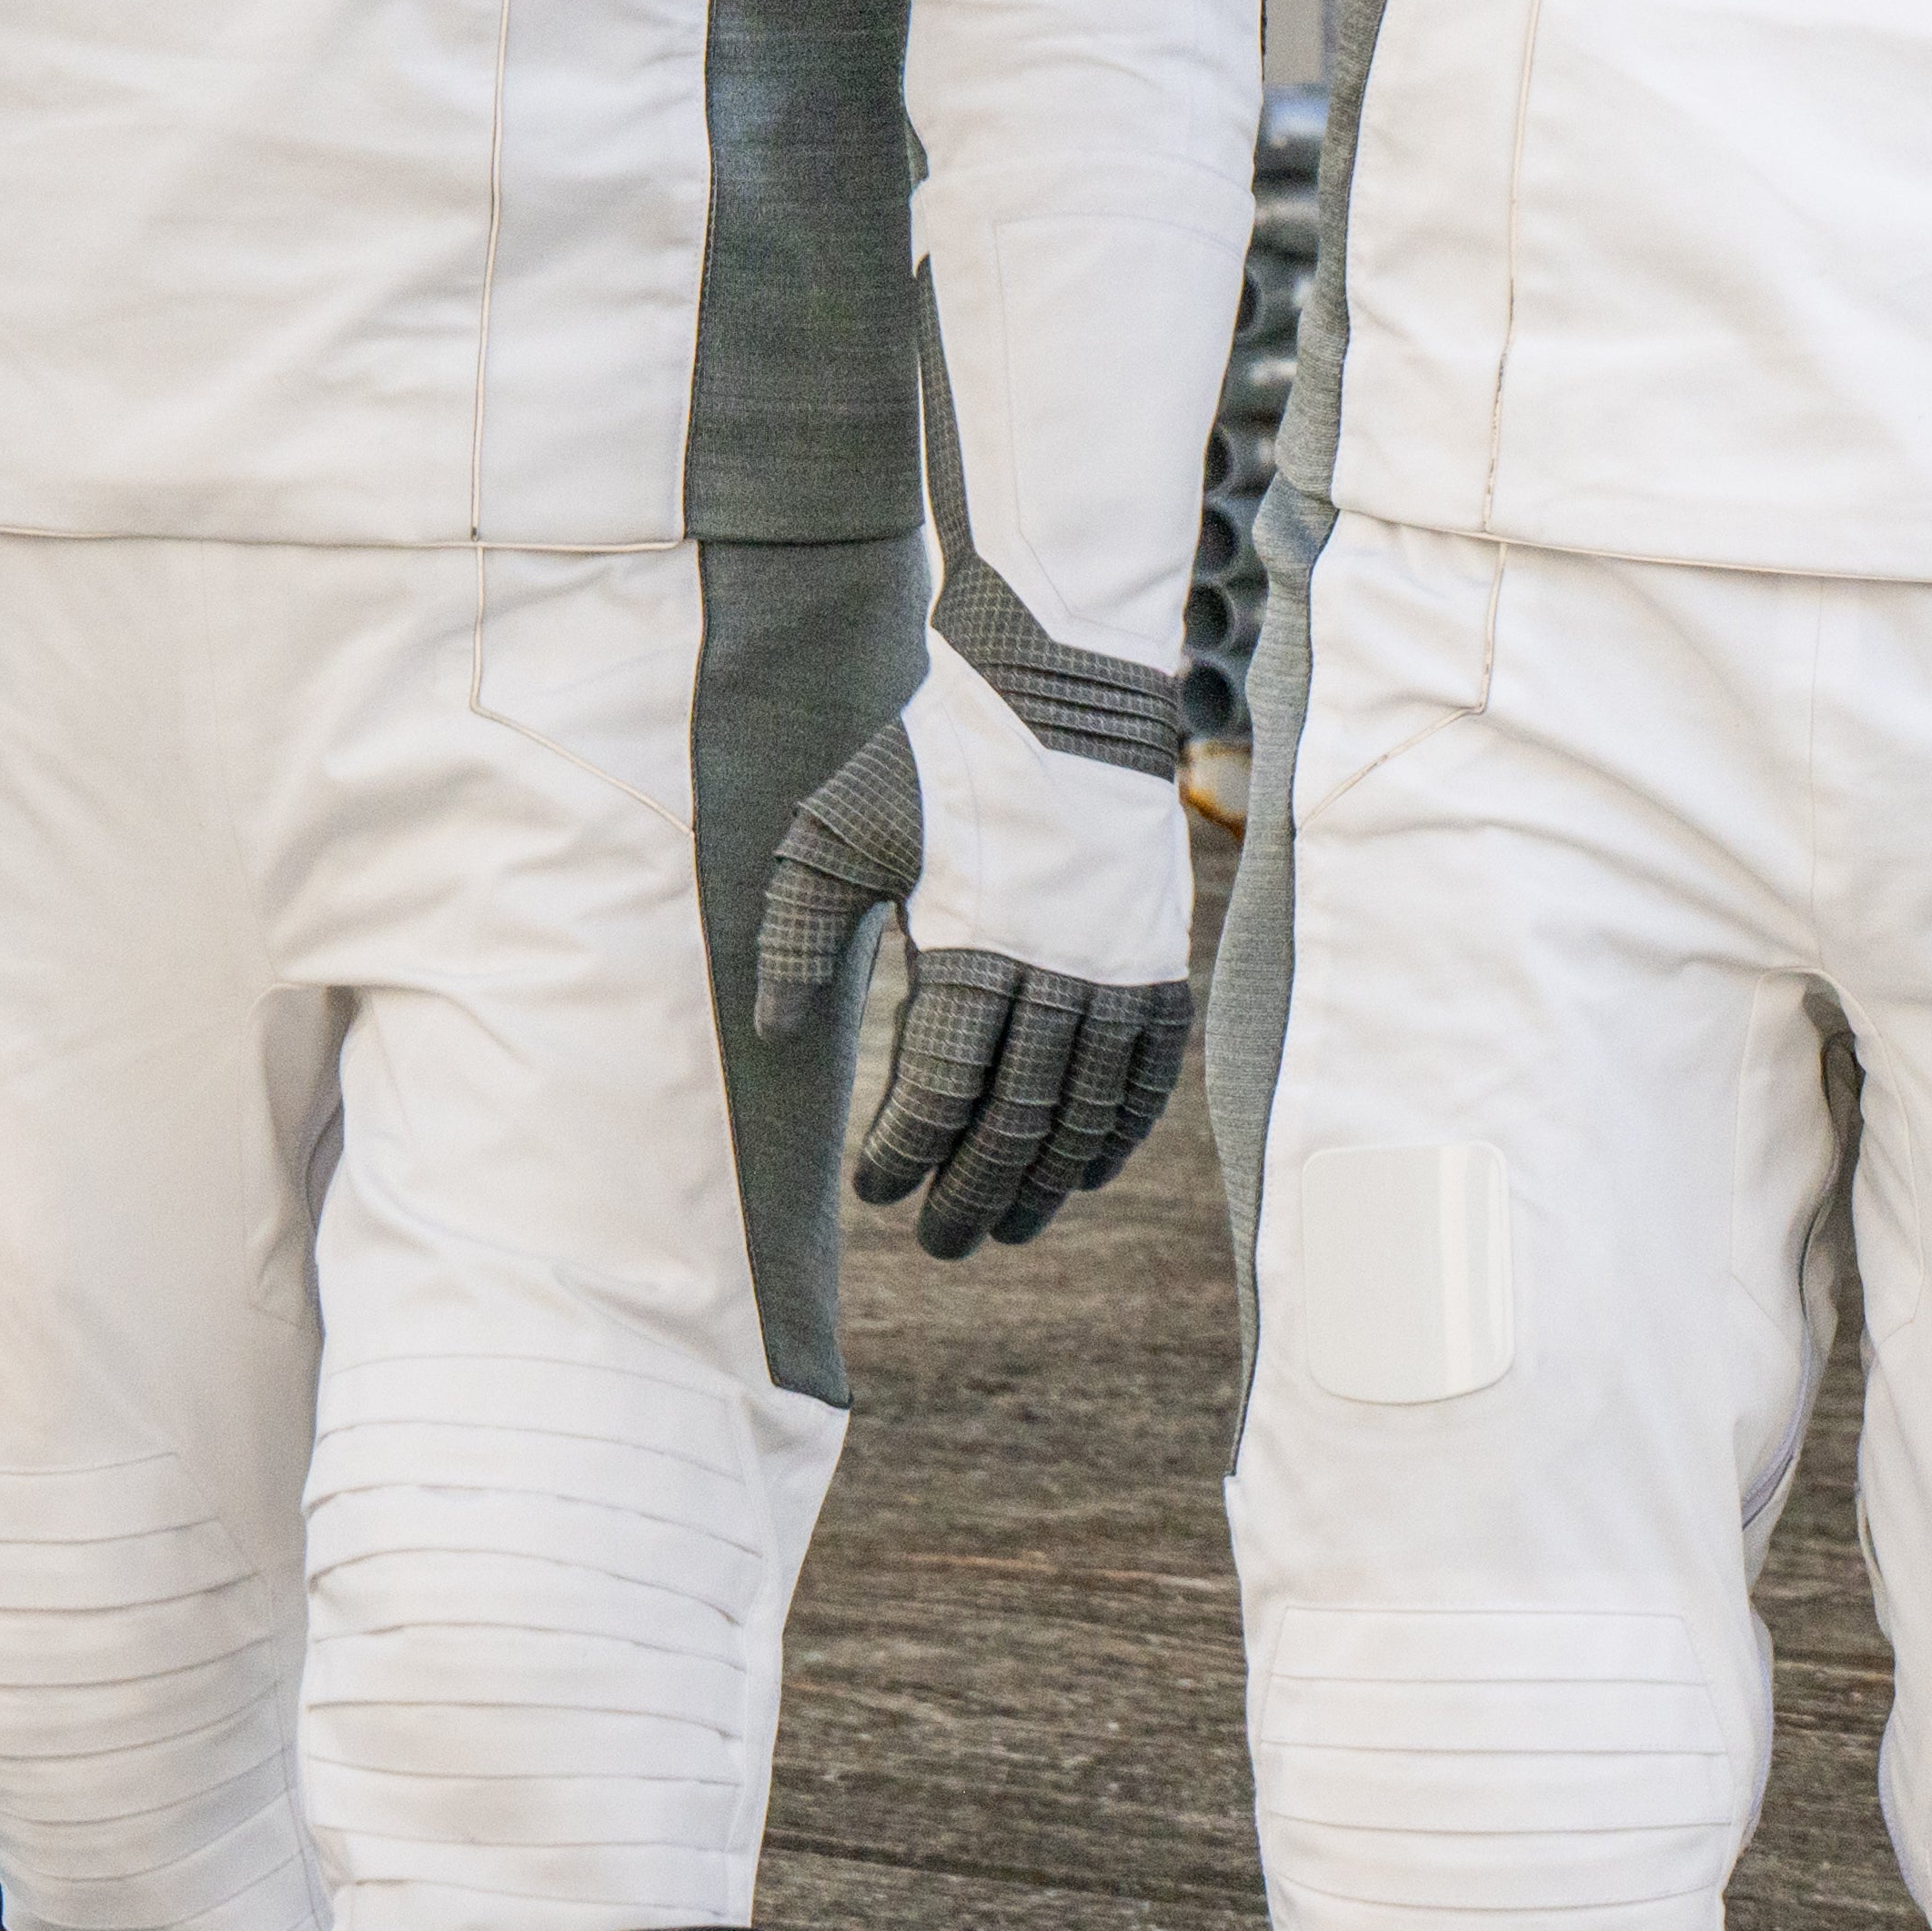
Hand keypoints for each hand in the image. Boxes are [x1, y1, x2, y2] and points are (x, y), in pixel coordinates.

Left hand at [752, 724, 1195, 1256]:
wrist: (1066, 689)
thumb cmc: (935, 761)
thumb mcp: (840, 831)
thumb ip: (799, 934)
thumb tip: (773, 1034)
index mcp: (976, 943)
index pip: (942, 1093)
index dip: (906, 1155)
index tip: (875, 1188)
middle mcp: (1059, 968)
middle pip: (1019, 1122)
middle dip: (976, 1194)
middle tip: (943, 1241)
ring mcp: (1120, 964)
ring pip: (1089, 1110)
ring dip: (1050, 1181)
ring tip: (1012, 1225)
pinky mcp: (1158, 953)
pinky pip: (1149, 1071)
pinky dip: (1122, 1130)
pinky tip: (1089, 1169)